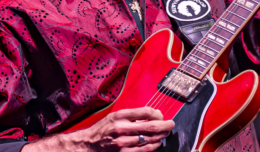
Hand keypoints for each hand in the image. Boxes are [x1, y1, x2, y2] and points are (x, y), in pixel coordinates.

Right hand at [22, 107, 174, 151]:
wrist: (88, 144)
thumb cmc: (103, 129)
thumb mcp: (115, 116)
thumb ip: (132, 115)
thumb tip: (154, 113)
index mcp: (120, 115)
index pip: (146, 111)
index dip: (158, 113)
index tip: (161, 115)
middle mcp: (121, 128)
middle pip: (151, 126)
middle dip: (165, 125)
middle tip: (171, 124)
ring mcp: (123, 143)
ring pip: (150, 139)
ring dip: (161, 136)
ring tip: (165, 133)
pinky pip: (144, 150)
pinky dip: (153, 146)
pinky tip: (156, 143)